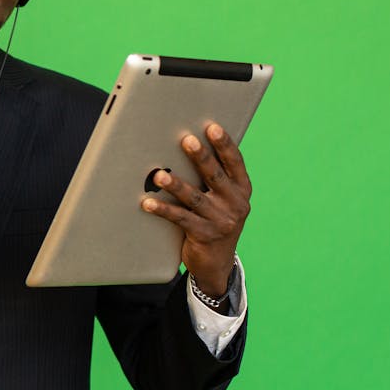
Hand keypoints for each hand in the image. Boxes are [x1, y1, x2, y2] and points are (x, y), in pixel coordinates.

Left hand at [140, 123, 251, 297]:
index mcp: (242, 190)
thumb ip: (214, 178)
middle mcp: (236, 204)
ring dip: (175, 185)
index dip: (224, 144)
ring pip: (195, 198)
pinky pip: (180, 218)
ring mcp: (222, 221)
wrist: (217, 263)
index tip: (212, 127)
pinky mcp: (205, 235)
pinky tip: (147, 203)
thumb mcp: (223, 199)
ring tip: (158, 175)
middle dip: (200, 157)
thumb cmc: (214, 219)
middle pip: (215, 176)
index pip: (235, 163)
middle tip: (186, 140)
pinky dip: (162, 210)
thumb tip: (189, 146)